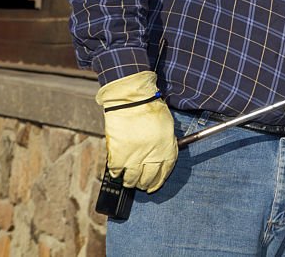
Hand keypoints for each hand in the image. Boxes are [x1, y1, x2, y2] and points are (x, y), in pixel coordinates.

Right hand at [96, 71, 177, 192]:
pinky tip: (118, 171)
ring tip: (129, 181)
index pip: (165, 171)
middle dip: (145, 184)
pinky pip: (117, 171)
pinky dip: (117, 173)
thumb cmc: (150, 108)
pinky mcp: (118, 155)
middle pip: (148, 178)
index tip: (154, 185)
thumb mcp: (166, 126)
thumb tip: (161, 156)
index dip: (159, 181)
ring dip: (131, 182)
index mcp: (167, 148)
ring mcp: (134, 157)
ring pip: (132, 179)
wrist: (131, 100)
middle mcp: (152, 156)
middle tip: (141, 184)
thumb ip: (165, 143)